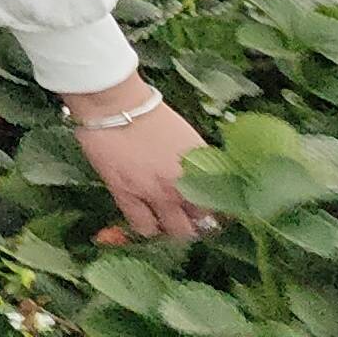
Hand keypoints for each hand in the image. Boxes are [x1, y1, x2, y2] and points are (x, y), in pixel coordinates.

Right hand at [68, 87, 212, 239]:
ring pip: (175, 232)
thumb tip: (212, 182)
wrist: (114, 105)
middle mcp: (184, 187)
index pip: (223, 208)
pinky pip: (143, 227)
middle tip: (191, 219)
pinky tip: (147, 221)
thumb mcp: (189, 139)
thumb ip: (202, 165)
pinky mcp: (127, 195)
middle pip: (202, 225)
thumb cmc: (152, 115)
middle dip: (199, 225)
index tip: (215, 214)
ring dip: (175, 228)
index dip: (220, 214)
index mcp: (202, 172)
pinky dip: (148, 228)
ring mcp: (155, 194)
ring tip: (169, 222)